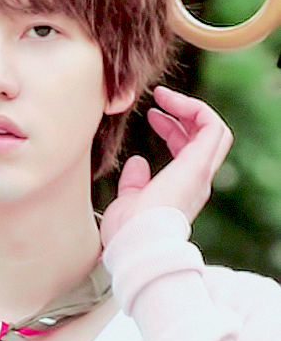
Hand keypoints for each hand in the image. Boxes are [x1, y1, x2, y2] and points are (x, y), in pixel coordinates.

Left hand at [100, 87, 232, 246]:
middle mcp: (196, 181)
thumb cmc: (126, 231)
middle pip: (205, 139)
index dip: (173, 130)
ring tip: (164, 97)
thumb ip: (134, 182)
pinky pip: (212, 127)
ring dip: (190, 108)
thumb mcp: (127, 201)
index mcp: (181, 189)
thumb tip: (137, 161)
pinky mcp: (197, 166)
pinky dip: (196, 110)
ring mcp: (200, 174)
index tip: (152, 116)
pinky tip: (171, 103)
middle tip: (158, 103)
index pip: (189, 151)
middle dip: (183, 116)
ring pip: (214, 131)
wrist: (134, 243)